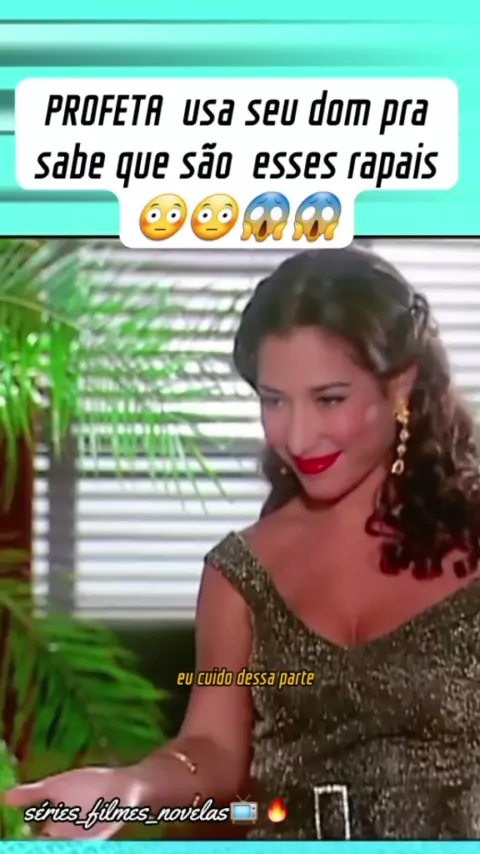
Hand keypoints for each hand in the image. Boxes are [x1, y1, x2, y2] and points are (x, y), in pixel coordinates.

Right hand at [3, 766, 146, 839]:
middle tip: (30, 842)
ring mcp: (82, 840)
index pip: (34, 844)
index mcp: (55, 831)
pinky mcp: (99, 837)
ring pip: (63, 845)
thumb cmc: (90, 786)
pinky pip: (84, 843)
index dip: (24, 844)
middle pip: (46, 844)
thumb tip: (4, 797)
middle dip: (38, 845)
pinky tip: (64, 837)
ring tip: (41, 841)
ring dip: (54, 843)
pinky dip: (76, 842)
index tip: (17, 842)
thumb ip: (32, 794)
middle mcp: (66, 839)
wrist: (124, 785)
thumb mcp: (56, 786)